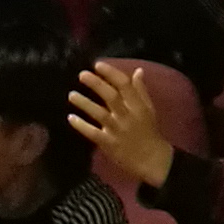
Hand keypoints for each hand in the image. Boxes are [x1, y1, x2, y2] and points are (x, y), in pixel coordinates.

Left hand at [64, 59, 174, 185]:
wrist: (152, 159)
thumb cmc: (150, 132)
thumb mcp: (149, 109)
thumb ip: (141, 90)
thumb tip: (138, 71)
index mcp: (138, 106)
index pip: (125, 85)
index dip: (111, 73)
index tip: (98, 64)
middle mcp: (128, 116)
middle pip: (111, 97)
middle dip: (97, 84)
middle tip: (82, 75)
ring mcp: (117, 130)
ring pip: (100, 114)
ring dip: (85, 104)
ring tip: (71, 95)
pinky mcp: (109, 144)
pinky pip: (93, 133)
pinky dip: (82, 126)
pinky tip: (71, 118)